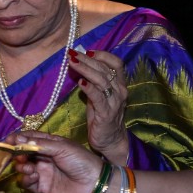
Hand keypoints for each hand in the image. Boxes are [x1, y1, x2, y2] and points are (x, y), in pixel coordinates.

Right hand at [11, 131, 104, 192]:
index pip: (29, 138)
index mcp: (50, 144)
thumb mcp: (62, 148)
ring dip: (21, 166)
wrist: (94, 184)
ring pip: (23, 168)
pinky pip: (28, 183)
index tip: (7, 141)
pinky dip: (26, 179)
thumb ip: (41, 145)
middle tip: (17, 155)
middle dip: (17, 154)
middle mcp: (44, 157)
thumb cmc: (80, 161)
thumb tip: (19, 140)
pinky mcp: (42, 187)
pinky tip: (33, 177)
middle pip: (23, 153)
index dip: (17, 139)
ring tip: (27, 167)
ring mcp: (42, 172)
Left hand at [68, 48, 128, 162]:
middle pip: (105, 69)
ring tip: (72, 62)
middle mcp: (120, 91)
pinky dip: (88, 87)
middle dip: (87, 60)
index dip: (103, 55)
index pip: (117, 63)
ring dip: (85, 69)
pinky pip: (97, 97)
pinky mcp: (107, 113)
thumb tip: (78, 66)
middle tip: (72, 53)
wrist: (111, 141)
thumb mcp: (99, 96)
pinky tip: (80, 81)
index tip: (88, 51)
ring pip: (101, 80)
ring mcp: (115, 102)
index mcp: (120, 85)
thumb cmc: (103, 117)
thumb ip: (93, 83)